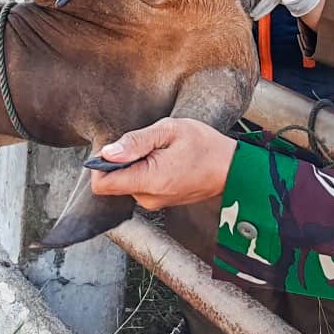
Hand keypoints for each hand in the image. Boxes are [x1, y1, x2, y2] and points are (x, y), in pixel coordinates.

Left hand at [89, 117, 236, 210]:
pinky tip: (167, 161)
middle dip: (124, 161)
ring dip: (138, 165)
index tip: (119, 148)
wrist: (232, 168)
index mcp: (148, 181)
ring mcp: (154, 203)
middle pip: (115, 181)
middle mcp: (148, 198)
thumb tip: (107, 153)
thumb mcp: (170, 131)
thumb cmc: (205, 146)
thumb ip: (136, 142)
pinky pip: (141, 186)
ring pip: (128, 182)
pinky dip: (147, 172)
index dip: (101, 164)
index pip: (102, 184)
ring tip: (163, 152)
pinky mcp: (160, 202)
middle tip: (151, 145)